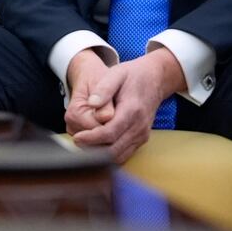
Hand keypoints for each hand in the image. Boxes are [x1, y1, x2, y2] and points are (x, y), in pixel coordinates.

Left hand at [68, 48, 185, 163]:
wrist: (155, 79)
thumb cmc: (133, 75)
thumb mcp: (116, 74)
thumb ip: (103, 89)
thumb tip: (91, 103)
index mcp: (132, 111)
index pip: (109, 133)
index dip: (91, 138)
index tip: (76, 137)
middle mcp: (139, 127)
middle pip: (114, 150)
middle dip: (93, 149)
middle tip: (77, 142)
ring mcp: (142, 135)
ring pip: (119, 156)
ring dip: (100, 155)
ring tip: (85, 143)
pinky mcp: (141, 139)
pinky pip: (124, 154)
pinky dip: (109, 154)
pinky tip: (96, 145)